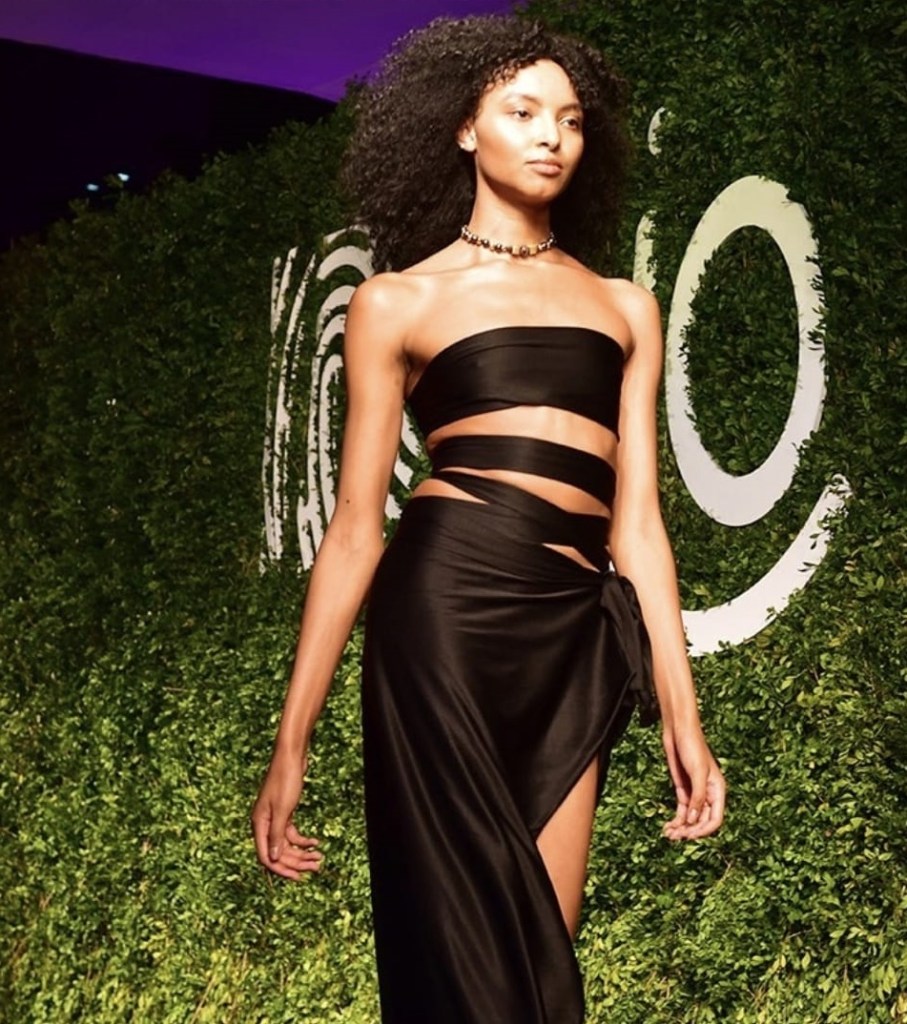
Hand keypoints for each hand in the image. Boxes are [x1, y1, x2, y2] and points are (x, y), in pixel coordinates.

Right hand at [251, 748, 322, 878]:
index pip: (266, 856)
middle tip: (316, 868)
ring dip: (302, 852)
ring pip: (286, 844)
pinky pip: (292, 834)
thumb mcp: (282, 809)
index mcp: (259, 825)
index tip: (298, 877)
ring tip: (319, 858)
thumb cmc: (285, 780)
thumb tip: (273, 859)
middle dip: (297, 862)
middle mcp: (264, 824)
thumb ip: (276, 834)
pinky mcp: (284, 813)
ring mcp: (274, 819)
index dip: (281, 869)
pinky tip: (315, 842)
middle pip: (278, 852)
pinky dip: (303, 840)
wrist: (291, 758)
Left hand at [661, 723, 725, 840]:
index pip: (715, 819)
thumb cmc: (692, 746)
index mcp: (717, 790)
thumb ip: (697, 796)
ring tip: (668, 835)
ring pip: (690, 818)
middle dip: (690, 831)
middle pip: (702, 821)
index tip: (690, 835)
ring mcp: (694, 792)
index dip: (704, 830)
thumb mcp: (697, 772)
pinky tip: (668, 827)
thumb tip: (692, 819)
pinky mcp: (682, 789)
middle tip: (675, 837)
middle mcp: (707, 794)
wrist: (678, 731)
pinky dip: (676, 820)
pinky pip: (681, 810)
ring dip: (681, 828)